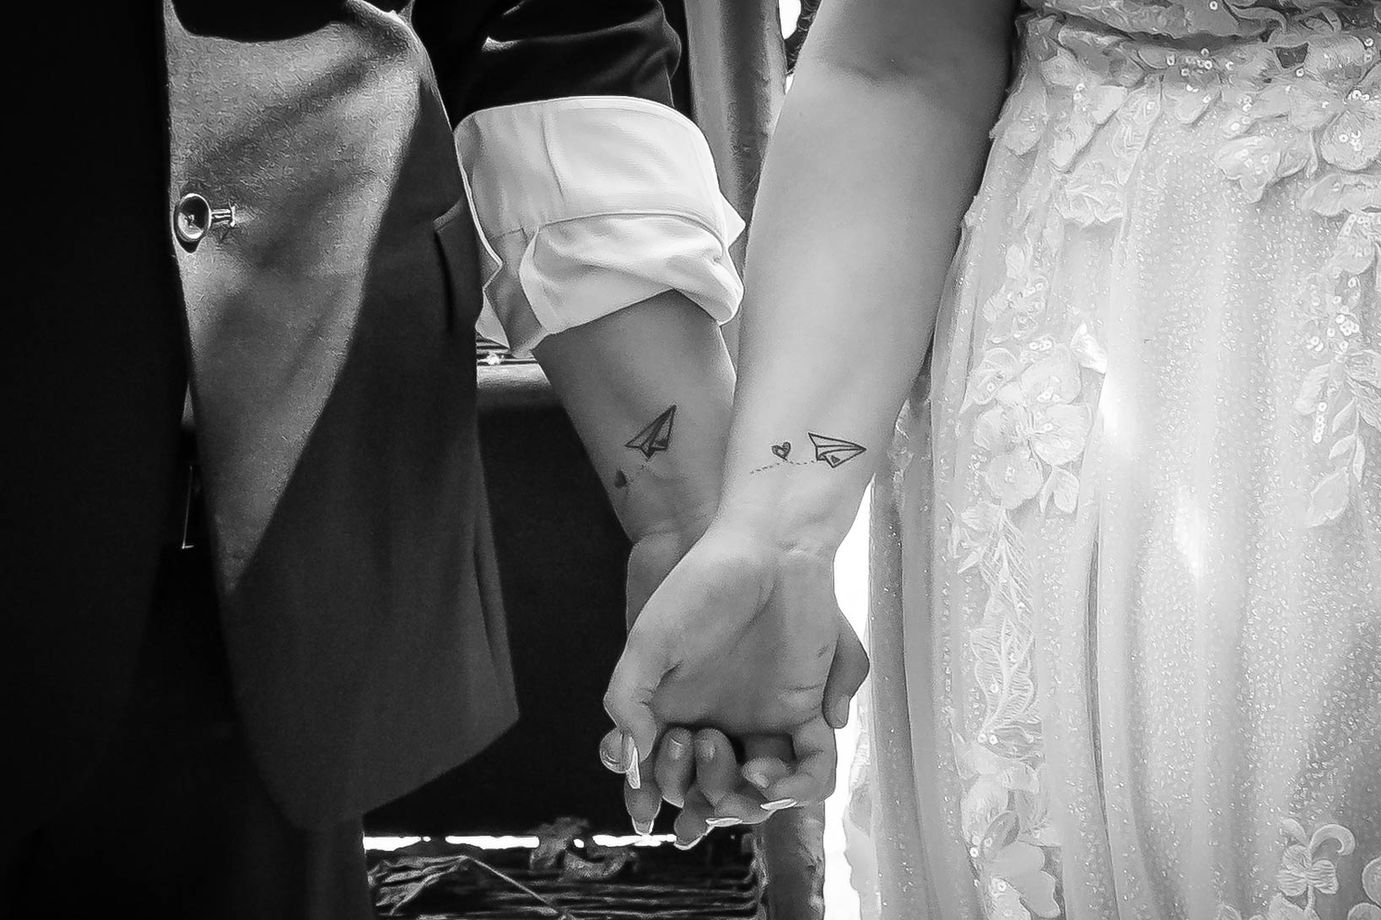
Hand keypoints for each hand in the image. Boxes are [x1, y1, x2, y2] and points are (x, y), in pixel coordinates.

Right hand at [602, 520, 868, 807]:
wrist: (768, 550)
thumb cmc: (701, 586)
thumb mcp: (649, 639)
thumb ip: (627, 698)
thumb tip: (632, 758)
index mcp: (675, 711)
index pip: (661, 773)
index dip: (652, 795)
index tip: (645, 806)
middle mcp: (718, 722)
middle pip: (709, 791)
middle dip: (701, 796)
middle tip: (700, 749)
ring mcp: (763, 721)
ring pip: (758, 792)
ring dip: (748, 801)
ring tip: (744, 774)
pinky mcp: (806, 713)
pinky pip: (811, 769)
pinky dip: (798, 785)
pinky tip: (772, 772)